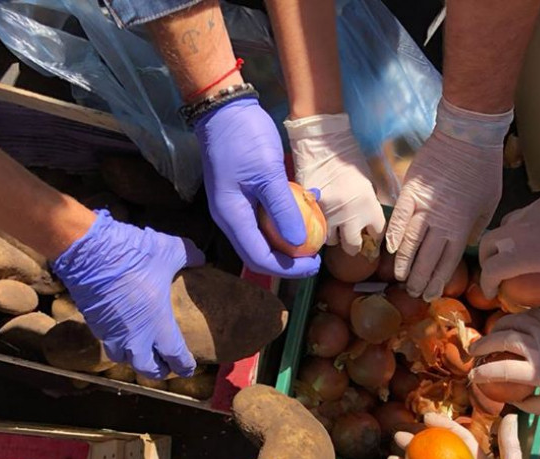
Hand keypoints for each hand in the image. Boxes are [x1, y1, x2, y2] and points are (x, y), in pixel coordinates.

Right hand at [52, 209, 204, 378]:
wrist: (89, 251)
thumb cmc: (134, 255)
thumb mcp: (170, 251)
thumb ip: (189, 255)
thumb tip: (200, 258)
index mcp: (159, 325)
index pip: (175, 356)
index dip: (184, 365)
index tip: (189, 369)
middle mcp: (135, 336)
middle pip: (147, 368)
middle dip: (158, 370)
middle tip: (165, 365)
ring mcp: (111, 333)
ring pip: (123, 359)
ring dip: (134, 359)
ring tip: (142, 352)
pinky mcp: (93, 324)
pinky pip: (107, 342)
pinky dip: (117, 343)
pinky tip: (122, 333)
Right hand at [195, 98, 318, 277]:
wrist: (224, 108)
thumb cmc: (244, 138)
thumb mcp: (268, 173)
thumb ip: (283, 209)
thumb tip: (298, 242)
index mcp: (232, 216)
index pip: (258, 258)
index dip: (287, 268)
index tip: (314, 265)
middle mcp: (229, 218)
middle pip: (258, 253)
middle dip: (287, 261)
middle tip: (314, 258)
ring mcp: (233, 207)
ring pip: (260, 238)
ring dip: (285, 242)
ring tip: (311, 238)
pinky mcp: (241, 196)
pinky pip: (261, 220)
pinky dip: (281, 222)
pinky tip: (301, 212)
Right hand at [285, 113, 385, 254]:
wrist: (321, 143)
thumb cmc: (348, 158)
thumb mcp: (368, 181)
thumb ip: (370, 203)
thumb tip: (369, 223)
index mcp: (369, 207)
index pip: (377, 234)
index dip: (374, 236)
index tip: (370, 236)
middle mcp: (349, 216)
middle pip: (352, 247)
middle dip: (353, 245)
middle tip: (351, 240)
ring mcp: (327, 216)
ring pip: (331, 240)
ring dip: (334, 235)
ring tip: (333, 225)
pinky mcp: (309, 212)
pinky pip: (315, 227)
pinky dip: (318, 225)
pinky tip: (319, 218)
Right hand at [386, 99, 511, 301]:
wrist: (468, 134)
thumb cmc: (484, 168)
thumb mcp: (490, 201)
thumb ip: (477, 226)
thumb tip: (467, 243)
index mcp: (462, 226)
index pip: (447, 261)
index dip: (438, 280)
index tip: (431, 293)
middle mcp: (441, 221)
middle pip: (427, 257)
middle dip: (419, 278)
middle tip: (413, 292)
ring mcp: (423, 206)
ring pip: (411, 242)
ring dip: (404, 263)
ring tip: (399, 278)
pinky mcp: (410, 191)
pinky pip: (399, 217)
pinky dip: (394, 234)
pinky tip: (389, 249)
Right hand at [469, 309, 539, 417]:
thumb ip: (524, 402)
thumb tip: (504, 395)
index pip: (501, 369)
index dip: (482, 373)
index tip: (473, 378)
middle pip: (501, 338)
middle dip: (481, 345)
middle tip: (472, 353)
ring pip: (512, 322)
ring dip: (495, 330)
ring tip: (487, 340)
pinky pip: (527, 315)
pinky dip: (513, 320)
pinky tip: (508, 329)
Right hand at [479, 174, 539, 307]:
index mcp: (523, 253)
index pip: (491, 270)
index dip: (487, 284)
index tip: (493, 292)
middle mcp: (520, 230)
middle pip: (488, 242)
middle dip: (487, 258)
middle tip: (496, 270)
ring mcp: (532, 210)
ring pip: (506, 224)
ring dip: (505, 239)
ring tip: (517, 250)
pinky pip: (529, 213)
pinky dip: (527, 226)